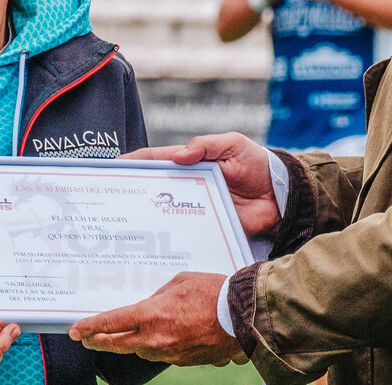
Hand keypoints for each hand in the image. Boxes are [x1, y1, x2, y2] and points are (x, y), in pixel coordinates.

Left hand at [68, 272, 246, 365]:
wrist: (241, 315)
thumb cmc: (214, 293)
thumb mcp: (178, 282)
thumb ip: (158, 296)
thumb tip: (150, 306)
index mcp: (152, 314)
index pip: (112, 322)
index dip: (91, 326)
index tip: (76, 330)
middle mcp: (156, 338)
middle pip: (118, 344)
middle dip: (100, 341)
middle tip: (88, 338)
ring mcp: (170, 353)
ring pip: (140, 351)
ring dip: (130, 343)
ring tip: (124, 335)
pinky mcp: (183, 361)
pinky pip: (161, 355)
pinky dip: (156, 346)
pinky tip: (162, 336)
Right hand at [123, 133, 279, 235]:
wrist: (281, 195)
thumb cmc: (256, 163)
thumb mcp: (232, 144)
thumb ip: (206, 145)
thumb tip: (180, 154)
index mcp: (190, 163)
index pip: (156, 161)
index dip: (134, 163)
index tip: (112, 169)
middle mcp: (188, 186)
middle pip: (154, 190)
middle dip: (132, 195)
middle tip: (110, 204)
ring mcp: (196, 208)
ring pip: (165, 214)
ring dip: (147, 219)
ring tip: (124, 229)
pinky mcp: (208, 228)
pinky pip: (186, 233)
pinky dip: (171, 239)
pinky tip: (155, 248)